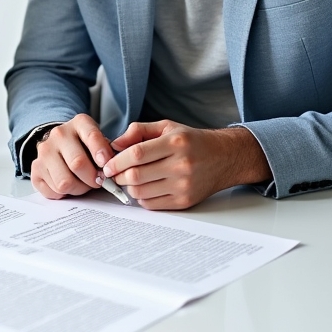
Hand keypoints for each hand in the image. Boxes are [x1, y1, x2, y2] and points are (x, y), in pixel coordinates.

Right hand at [30, 113, 115, 199]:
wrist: (60, 144)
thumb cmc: (85, 146)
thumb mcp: (100, 142)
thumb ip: (108, 153)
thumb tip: (112, 171)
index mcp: (79, 123)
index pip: (91, 136)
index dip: (101, 152)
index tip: (106, 165)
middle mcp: (59, 134)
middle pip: (77, 163)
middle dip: (92, 179)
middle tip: (98, 182)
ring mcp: (44, 151)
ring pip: (64, 182)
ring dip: (78, 189)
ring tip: (82, 183)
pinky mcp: (35, 169)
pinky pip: (52, 191)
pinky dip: (63, 194)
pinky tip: (68, 184)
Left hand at [102, 120, 271, 208]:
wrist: (224, 158)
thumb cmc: (192, 141)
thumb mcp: (167, 127)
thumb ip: (138, 131)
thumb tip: (114, 144)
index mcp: (175, 142)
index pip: (137, 154)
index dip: (117, 161)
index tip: (107, 165)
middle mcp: (180, 165)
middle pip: (136, 176)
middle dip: (118, 176)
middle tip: (114, 173)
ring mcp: (183, 185)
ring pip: (141, 192)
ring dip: (128, 187)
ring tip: (130, 179)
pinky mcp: (185, 201)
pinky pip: (152, 204)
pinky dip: (142, 198)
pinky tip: (145, 187)